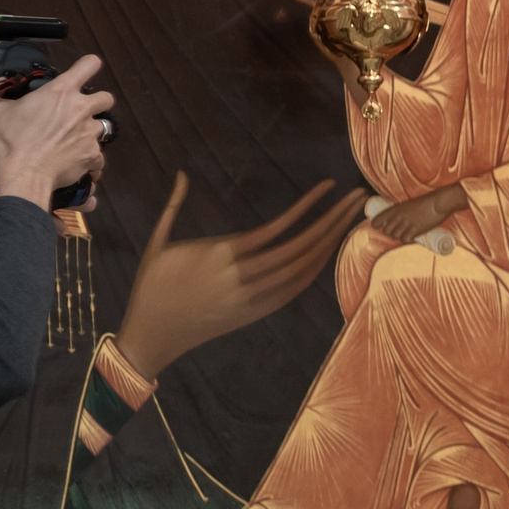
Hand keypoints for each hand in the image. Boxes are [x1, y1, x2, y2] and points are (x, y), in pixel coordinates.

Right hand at [0, 54, 111, 204]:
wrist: (22, 174)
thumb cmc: (8, 141)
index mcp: (60, 92)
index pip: (88, 66)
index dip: (89, 65)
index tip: (86, 69)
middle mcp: (80, 109)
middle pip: (106, 98)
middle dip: (97, 102)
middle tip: (82, 111)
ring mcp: (90, 133)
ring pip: (103, 127)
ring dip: (90, 131)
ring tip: (74, 139)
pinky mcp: (93, 155)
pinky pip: (99, 155)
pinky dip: (90, 158)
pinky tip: (78, 162)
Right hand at [117, 174, 366, 380]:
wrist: (151, 335)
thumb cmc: (151, 285)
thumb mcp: (157, 242)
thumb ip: (174, 205)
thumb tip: (184, 172)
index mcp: (219, 253)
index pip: (277, 226)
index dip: (308, 206)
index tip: (329, 185)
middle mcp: (241, 275)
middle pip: (300, 246)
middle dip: (333, 220)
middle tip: (357, 197)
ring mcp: (252, 297)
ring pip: (302, 269)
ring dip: (331, 243)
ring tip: (351, 218)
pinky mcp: (255, 312)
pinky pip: (294, 290)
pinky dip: (315, 269)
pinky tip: (330, 251)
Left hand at [372, 184, 462, 242]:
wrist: (439, 203)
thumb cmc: (426, 201)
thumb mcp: (409, 204)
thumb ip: (402, 212)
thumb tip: (398, 221)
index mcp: (394, 209)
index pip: (376, 221)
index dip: (377, 225)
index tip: (381, 226)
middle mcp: (398, 217)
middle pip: (386, 231)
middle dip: (390, 233)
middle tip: (397, 231)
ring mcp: (406, 224)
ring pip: (395, 236)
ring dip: (399, 236)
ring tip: (406, 233)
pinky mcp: (415, 230)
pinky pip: (405, 240)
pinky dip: (408, 240)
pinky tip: (412, 237)